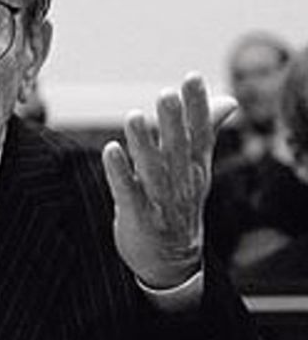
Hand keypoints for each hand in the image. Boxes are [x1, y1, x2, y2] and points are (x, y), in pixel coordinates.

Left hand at [102, 73, 235, 288]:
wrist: (171, 260)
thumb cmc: (179, 202)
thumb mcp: (197, 168)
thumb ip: (207, 131)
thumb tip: (229, 101)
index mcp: (195, 167)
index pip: (201, 133)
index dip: (197, 107)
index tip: (192, 78)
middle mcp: (180, 181)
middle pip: (178, 148)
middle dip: (173, 121)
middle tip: (167, 94)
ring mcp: (160, 200)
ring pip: (152, 168)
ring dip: (143, 143)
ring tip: (133, 116)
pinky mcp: (138, 217)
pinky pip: (128, 192)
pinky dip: (120, 172)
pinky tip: (110, 150)